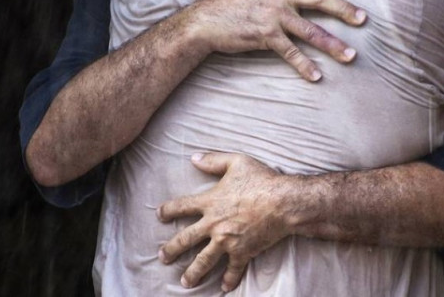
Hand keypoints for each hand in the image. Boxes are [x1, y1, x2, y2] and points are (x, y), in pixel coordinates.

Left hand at [157, 152, 292, 291]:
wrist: (283, 202)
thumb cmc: (262, 180)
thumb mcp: (236, 162)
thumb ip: (213, 160)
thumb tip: (194, 158)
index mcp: (210, 202)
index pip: (182, 206)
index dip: (168, 210)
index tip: (160, 215)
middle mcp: (214, 224)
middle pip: (186, 239)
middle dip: (172, 249)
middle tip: (163, 257)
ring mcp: (227, 241)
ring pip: (204, 260)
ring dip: (193, 272)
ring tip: (184, 282)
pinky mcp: (243, 252)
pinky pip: (233, 269)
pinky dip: (229, 279)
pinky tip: (224, 287)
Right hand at [183, 0, 366, 81]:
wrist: (203, 21)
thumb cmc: (225, 1)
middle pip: (321, 0)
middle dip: (345, 10)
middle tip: (363, 20)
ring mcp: (274, 15)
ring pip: (311, 30)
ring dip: (333, 45)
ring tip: (350, 56)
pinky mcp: (265, 35)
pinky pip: (290, 52)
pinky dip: (304, 65)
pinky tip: (316, 76)